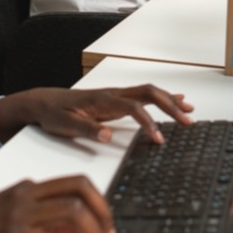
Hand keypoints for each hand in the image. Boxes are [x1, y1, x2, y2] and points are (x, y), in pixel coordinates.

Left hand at [0, 84, 194, 144]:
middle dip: (171, 106)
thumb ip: (86, 128)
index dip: (149, 123)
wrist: (42, 102)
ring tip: (189, 110)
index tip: (159, 139)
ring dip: (170, 100)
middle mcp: (113, 93)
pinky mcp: (116, 100)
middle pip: (149, 94)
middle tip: (188, 120)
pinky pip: (144, 95)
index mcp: (103, 100)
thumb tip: (107, 134)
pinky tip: (175, 100)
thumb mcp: (64, 125)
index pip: (134, 108)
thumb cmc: (53, 113)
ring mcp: (116, 95)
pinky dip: (162, 98)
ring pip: (149, 92)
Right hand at [0, 175, 113, 232]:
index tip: (108, 226)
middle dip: (104, 216)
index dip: (100, 202)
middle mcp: (26, 196)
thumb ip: (46, 220)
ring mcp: (19, 215)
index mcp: (27, 188)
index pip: (76, 182)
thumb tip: (81, 230)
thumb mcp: (13, 220)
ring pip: (74, 213)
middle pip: (81, 192)